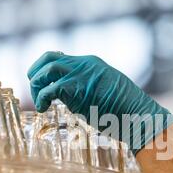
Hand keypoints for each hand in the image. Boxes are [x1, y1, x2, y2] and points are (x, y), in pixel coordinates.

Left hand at [27, 51, 172, 153]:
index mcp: (91, 63)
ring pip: (45, 70)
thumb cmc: (127, 110)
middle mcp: (84, 64)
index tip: (44, 84)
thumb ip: (92, 88)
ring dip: (36, 86)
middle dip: (35, 72)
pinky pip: (48, 89)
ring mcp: (80, 75)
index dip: (47, 70)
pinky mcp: (76, 89)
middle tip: (34, 89)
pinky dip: (40, 99)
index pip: (61, 57)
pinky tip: (43, 109)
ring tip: (39, 102)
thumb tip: (79, 99)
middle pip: (48, 57)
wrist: (138, 114)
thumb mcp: (108, 90)